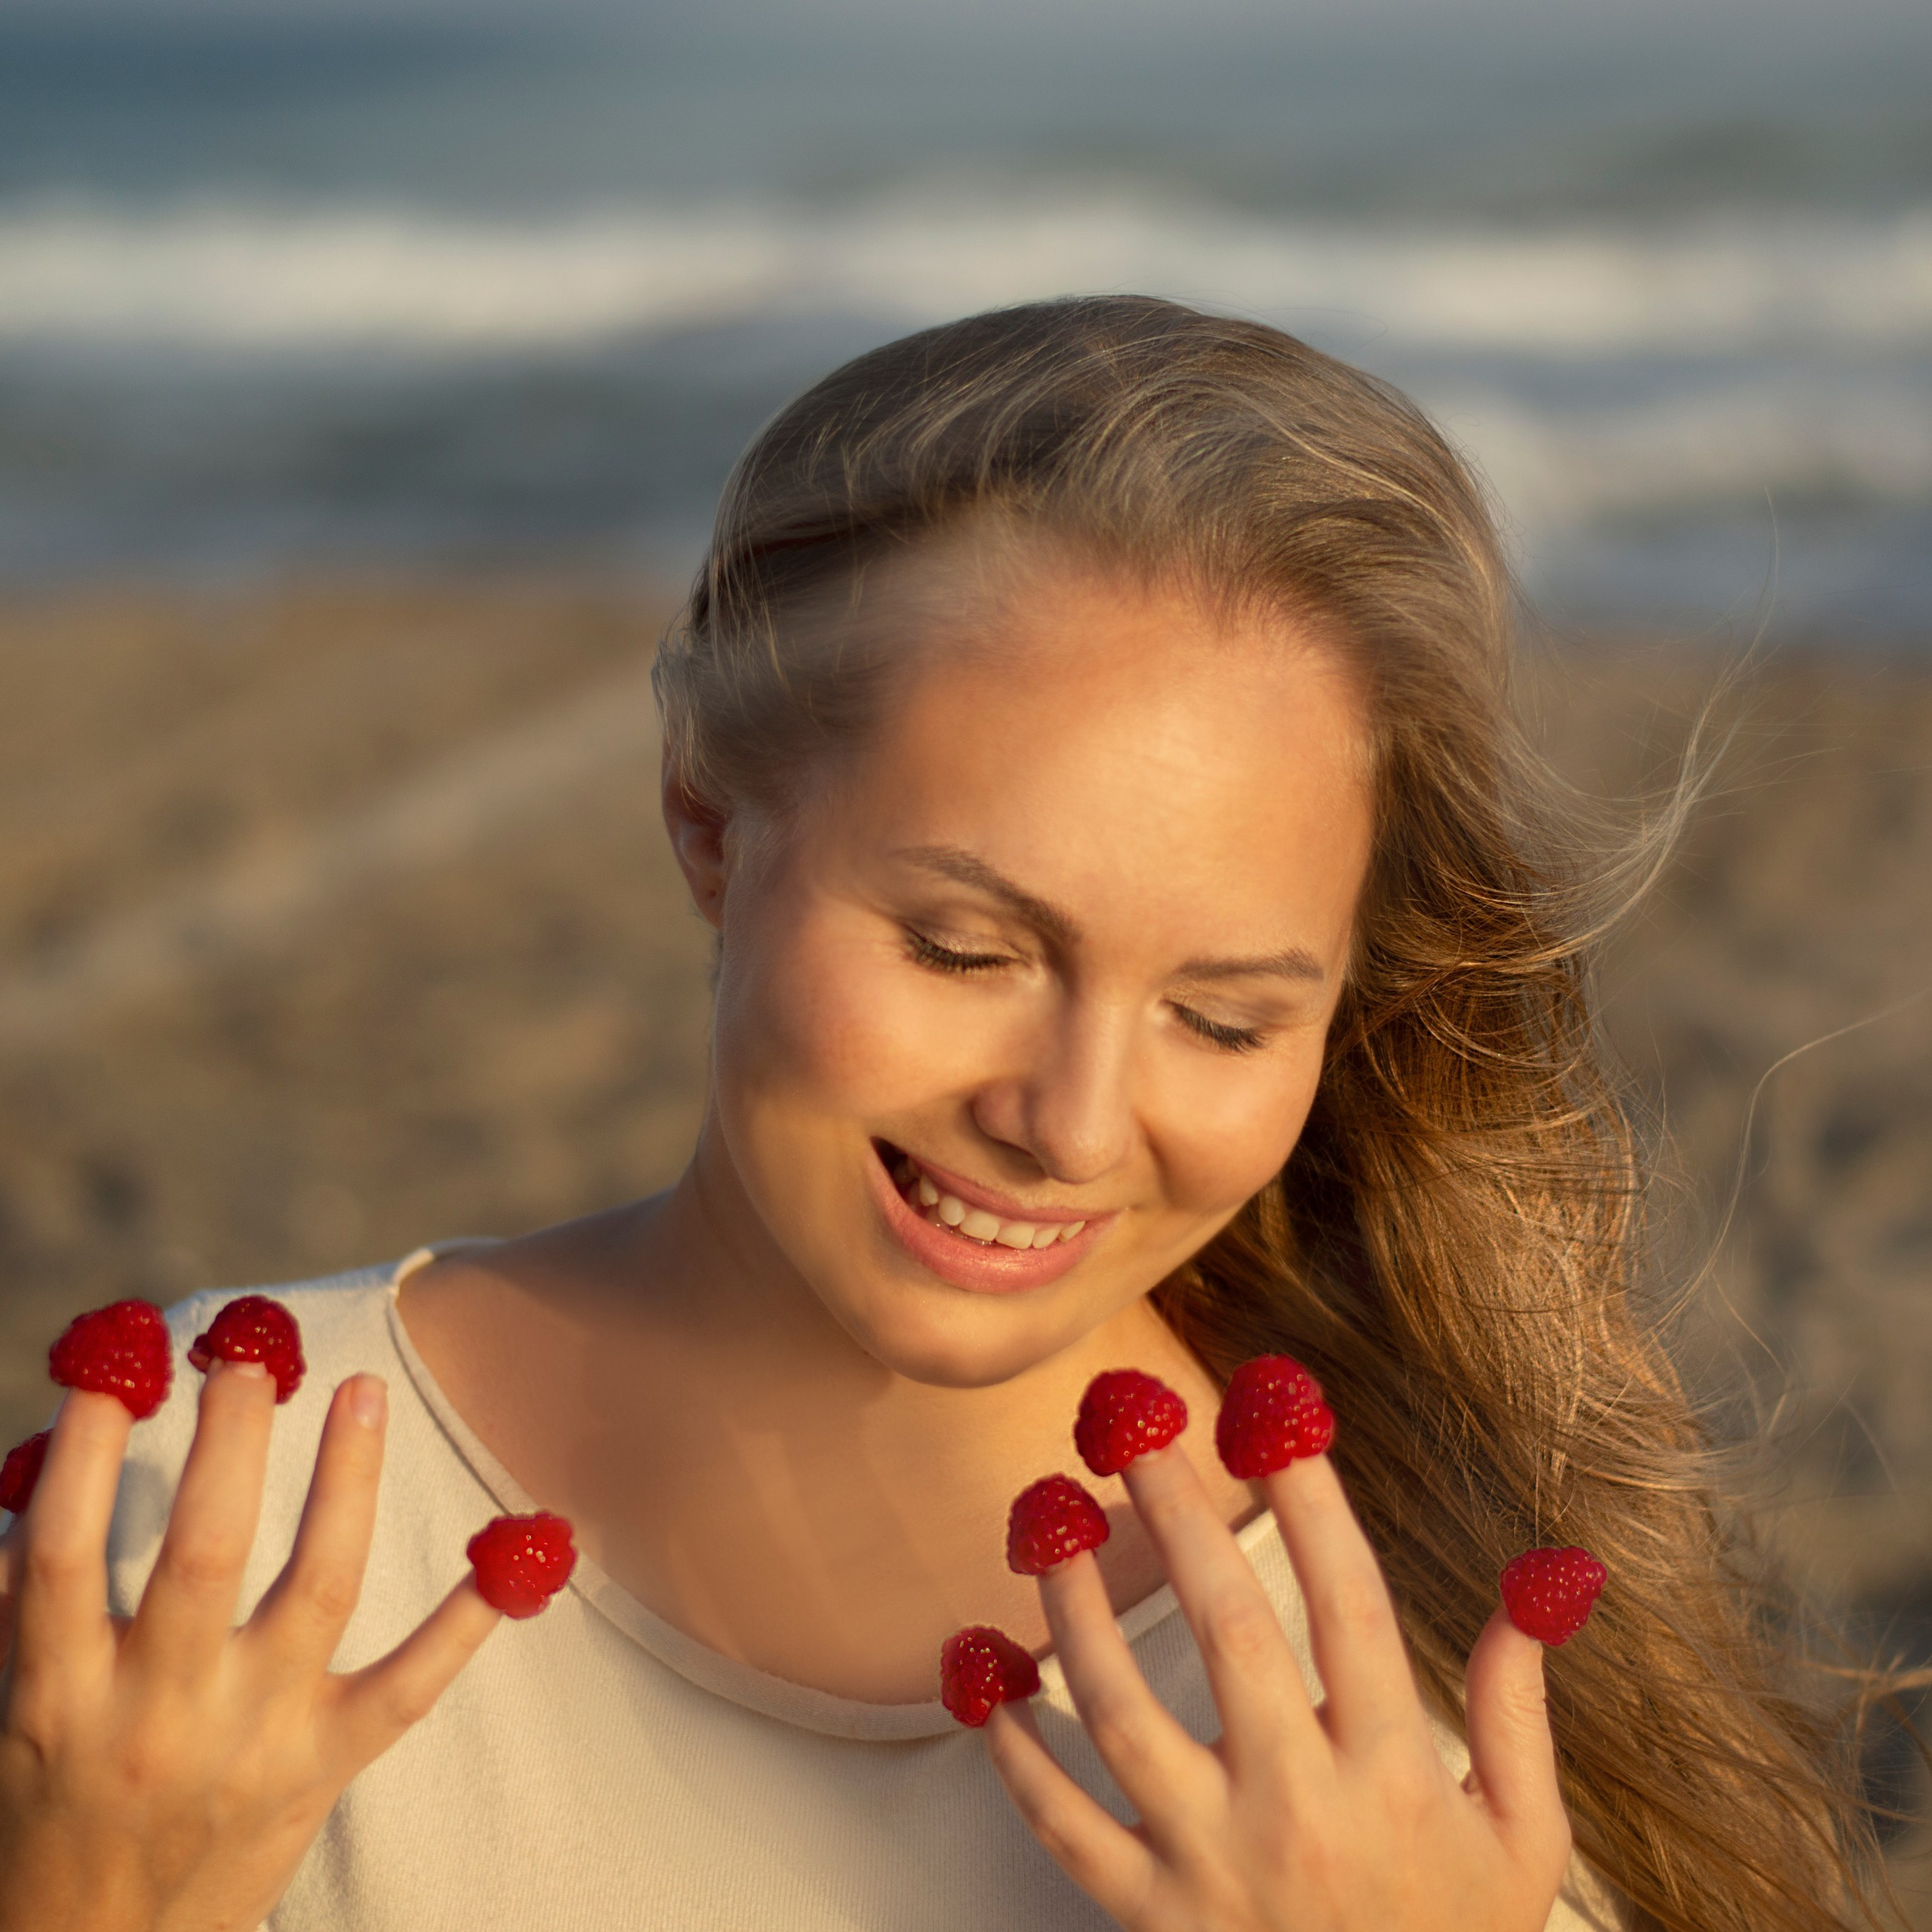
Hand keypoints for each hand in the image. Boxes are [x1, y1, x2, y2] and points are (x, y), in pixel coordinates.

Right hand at [0, 1361, 500, 1931]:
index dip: (85, 1455)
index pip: (63, 1551)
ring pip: (316, 1587)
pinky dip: (472, 1615)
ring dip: (345, 1479)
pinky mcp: (324, 1767)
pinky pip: (411, 1683)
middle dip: (229, 1443)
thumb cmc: (47, 1805)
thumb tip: (49, 1458)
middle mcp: (158, 1715)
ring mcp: (253, 1741)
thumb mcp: (10, 1711)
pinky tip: (526, 1545)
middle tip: (248, 1357)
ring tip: (361, 1386)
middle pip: (202, 1550)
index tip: (115, 1368)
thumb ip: (28, 1599)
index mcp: (56, 1696)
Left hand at [985, 1444, 1570, 1931]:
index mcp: (1391, 1777)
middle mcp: (1296, 1809)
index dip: (1311, 1500)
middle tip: (1130, 1423)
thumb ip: (1514, 1712)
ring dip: (1075, 1608)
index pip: (1349, 1605)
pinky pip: (1064, 1827)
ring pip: (1122, 1713)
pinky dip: (1016, 1751)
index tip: (1277, 1414)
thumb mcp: (1522, 1842)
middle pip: (1226, 1630)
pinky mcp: (1151, 1920)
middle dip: (1176, 1511)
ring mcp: (1213, 1866)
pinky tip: (989, 1674)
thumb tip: (1537, 1587)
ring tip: (1046, 1521)